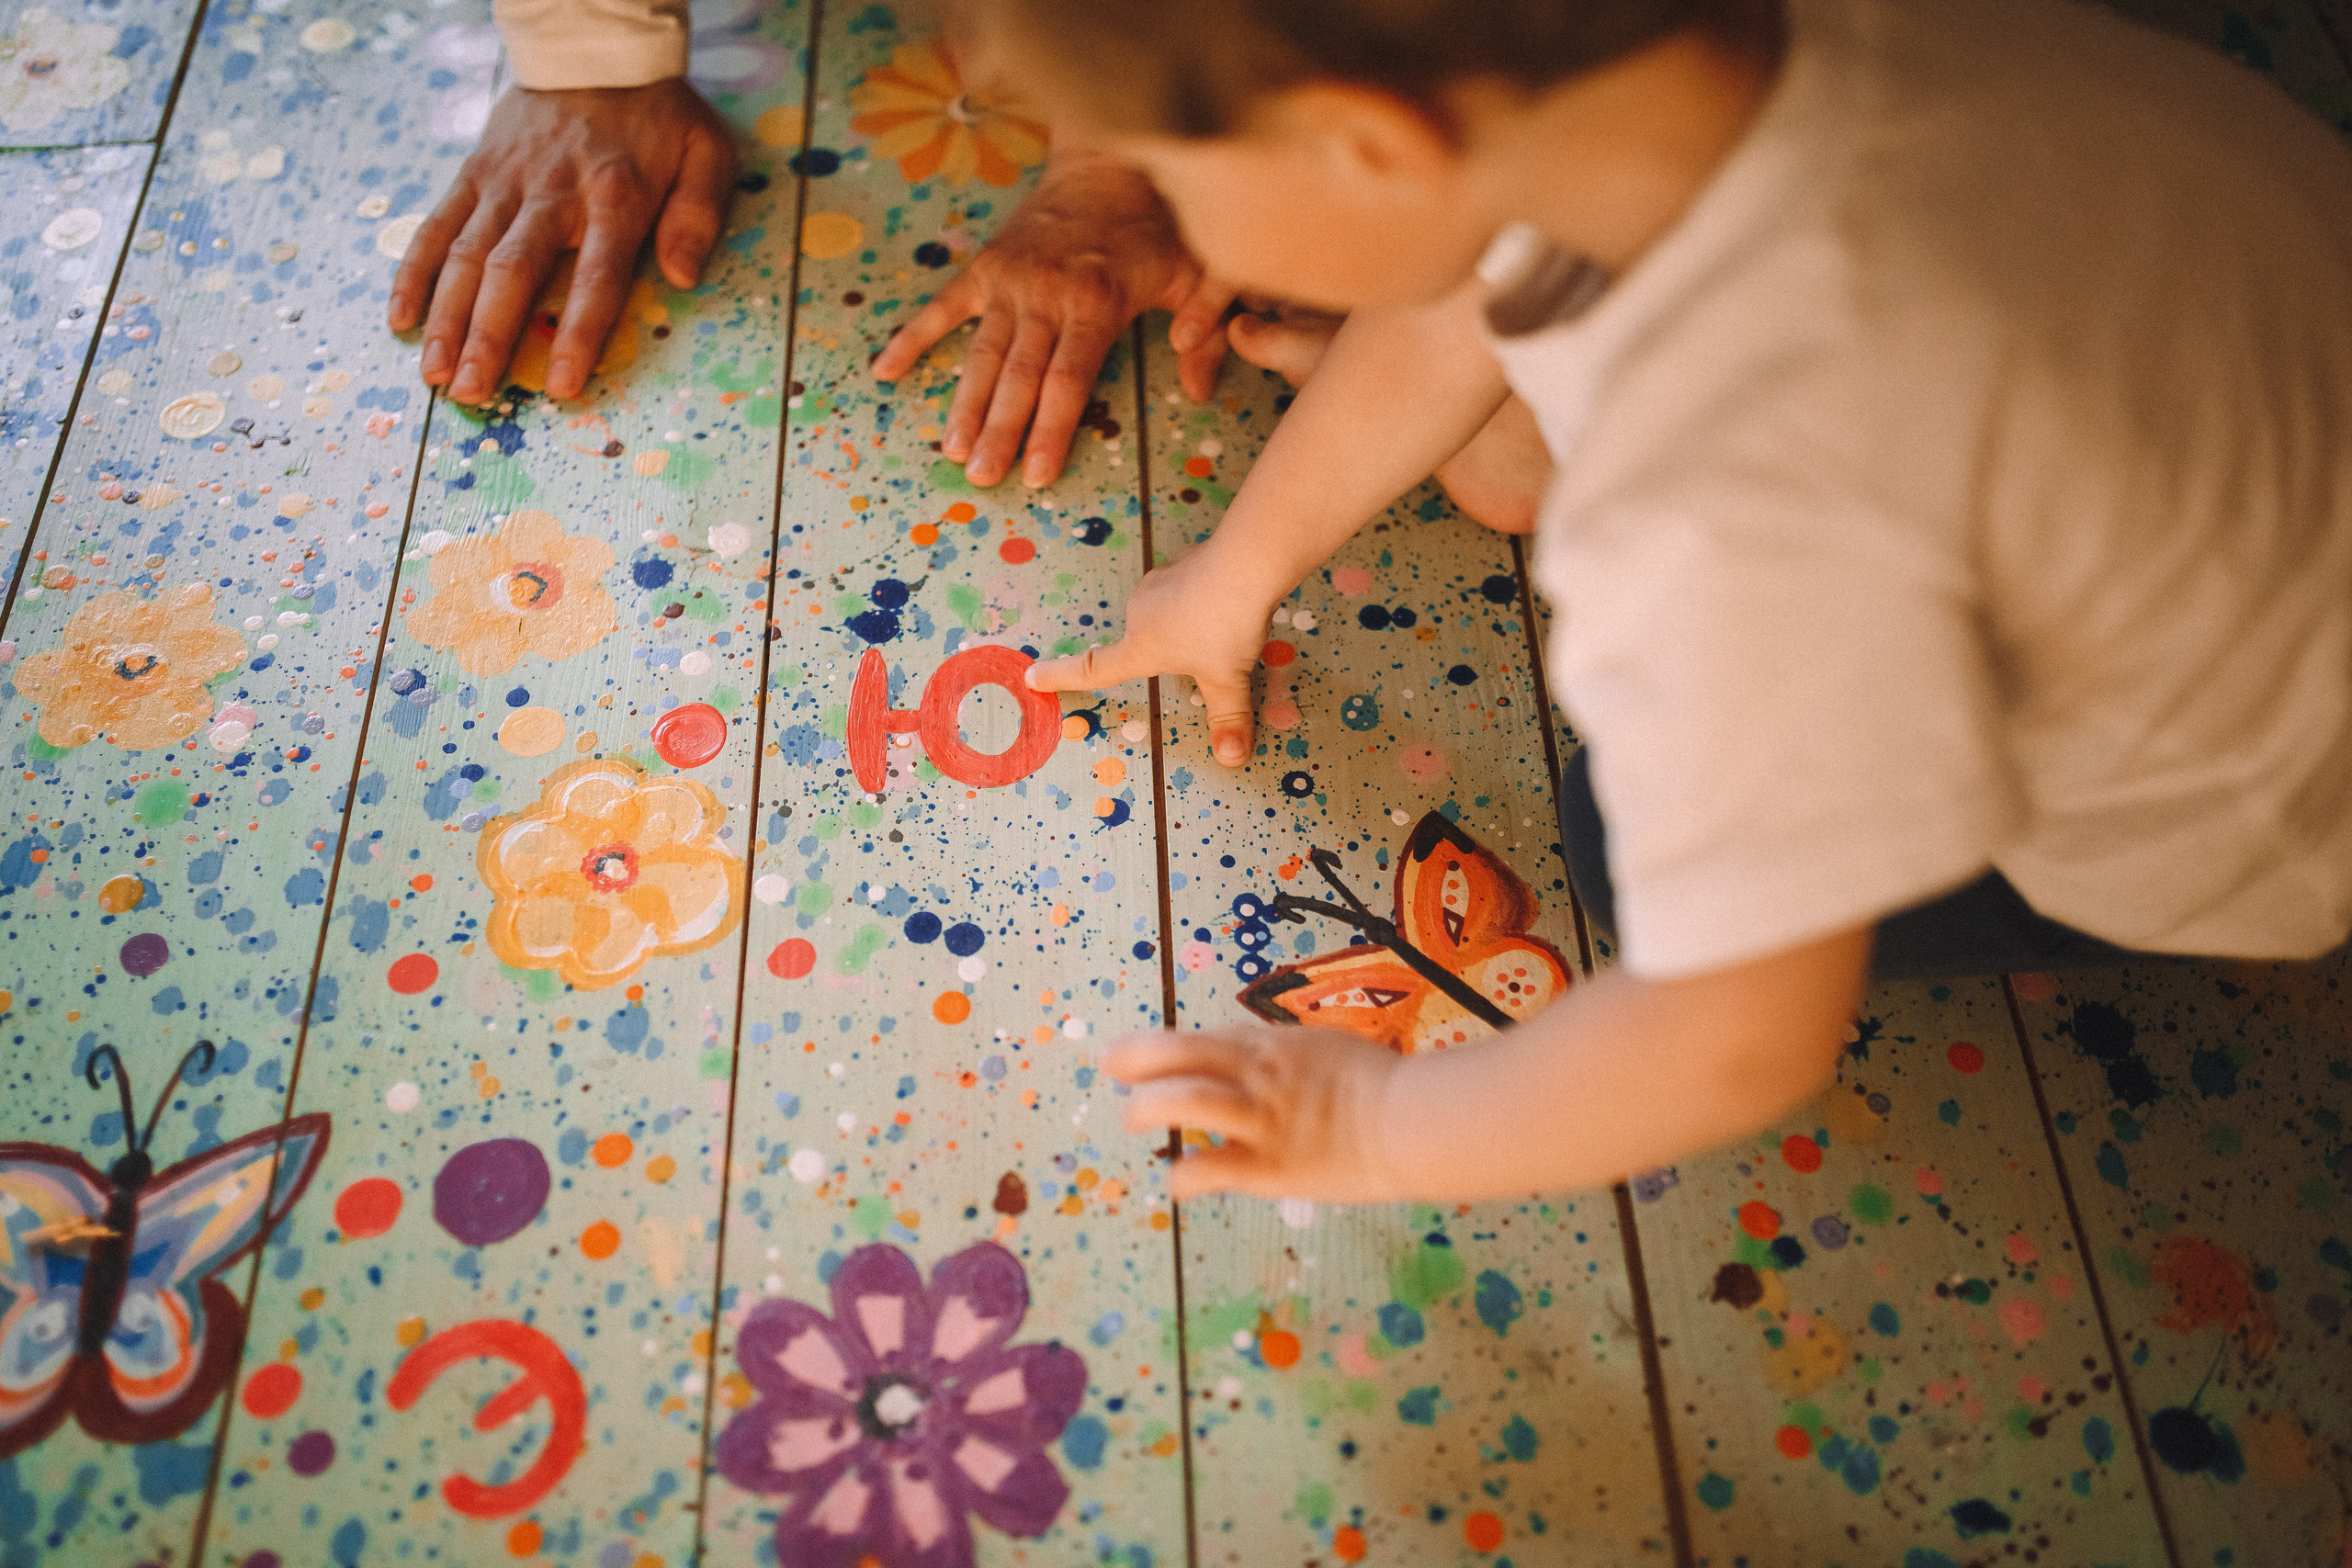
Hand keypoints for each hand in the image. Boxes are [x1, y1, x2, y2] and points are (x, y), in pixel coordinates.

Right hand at [389, 80, 737, 403]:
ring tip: (434, 374)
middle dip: (489, 336)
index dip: (576, 333)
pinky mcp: (474, 172)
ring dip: (447, 317)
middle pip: (513, 271)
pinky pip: (437, 225)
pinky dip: (415, 271)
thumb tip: (685, 278)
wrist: (595, 52)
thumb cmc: (658, 117)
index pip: (595, 277)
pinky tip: (400, 318)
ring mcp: (505, 183)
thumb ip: (698, 215)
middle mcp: (552, 192)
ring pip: (468, 255)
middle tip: (473, 392)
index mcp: (615, 196)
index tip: (559, 385)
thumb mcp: (705, 153)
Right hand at [871, 147, 1234, 487]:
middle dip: (999, 431)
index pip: (1068, 379)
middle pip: (1019, 376)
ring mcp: (1010, 281)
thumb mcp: (1196, 270)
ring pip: (982, 353)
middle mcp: (1046, 294)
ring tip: (951, 449)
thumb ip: (1205, 328)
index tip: (1037, 474)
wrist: (1108, 160)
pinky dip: (913, 337)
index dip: (1051, 428)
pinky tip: (885, 372)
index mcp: (1096, 301)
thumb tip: (1200, 390)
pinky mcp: (986, 267)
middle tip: (982, 477)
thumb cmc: (1157, 224)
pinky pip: (943, 307)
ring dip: (964, 403)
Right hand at [1024, 542, 1271, 764]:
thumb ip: (1228, 718)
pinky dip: (1203, 594)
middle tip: (1212, 651)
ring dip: (1188, 619)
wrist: (1245, 561)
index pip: (1095, 669)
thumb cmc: (1225, 626)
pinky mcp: (1181, 560)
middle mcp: (1140, 611)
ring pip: (1168, 609)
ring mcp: (1158, 581)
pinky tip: (1228, 595)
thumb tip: (1231, 760)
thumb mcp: (1228, 680)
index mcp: (1141, 646)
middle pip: (1147, 640)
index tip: (1032, 676)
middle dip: (1173, 648)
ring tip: (1225, 623)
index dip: (1063, 676)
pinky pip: (1187, 584)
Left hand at [1103, 1026, 1404, 1202]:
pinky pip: (1212, 1168)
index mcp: (1273, 1047)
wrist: (1416, 1121)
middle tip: (1111, 1067)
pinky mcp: (1271, 1166)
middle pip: (1182, 1056)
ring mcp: (1262, 1120)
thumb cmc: (1383, 1085)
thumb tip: (1257, 1059)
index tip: (1122, 1053)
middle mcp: (1259, 1076)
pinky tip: (1175, 1181)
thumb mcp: (1326, 1051)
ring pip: (1188, 1101)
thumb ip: (1286, 1056)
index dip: (1154, 1045)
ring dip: (1149, 1108)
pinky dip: (1184, 1175)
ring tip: (1133, 1119)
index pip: (1201, 1040)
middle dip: (1137, 1059)